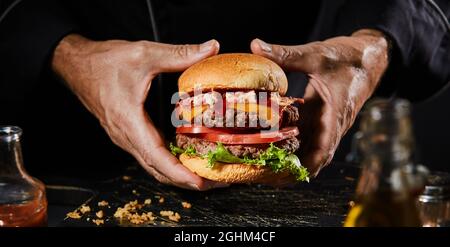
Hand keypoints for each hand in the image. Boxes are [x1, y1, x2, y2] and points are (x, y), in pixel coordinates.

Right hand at [52, 34, 227, 189]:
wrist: (76, 65)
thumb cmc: (104, 62)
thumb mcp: (144, 53)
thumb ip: (179, 53)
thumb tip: (212, 47)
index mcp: (129, 122)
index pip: (156, 157)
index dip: (179, 173)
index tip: (199, 183)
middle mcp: (126, 136)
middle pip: (158, 169)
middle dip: (186, 180)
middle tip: (215, 182)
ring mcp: (125, 138)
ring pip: (153, 165)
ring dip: (178, 174)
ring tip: (205, 175)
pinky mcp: (128, 134)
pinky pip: (149, 155)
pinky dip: (169, 163)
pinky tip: (186, 159)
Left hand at [251, 29, 388, 178]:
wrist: (368, 58)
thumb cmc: (347, 57)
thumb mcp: (316, 54)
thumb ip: (286, 54)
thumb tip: (256, 45)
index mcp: (335, 113)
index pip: (324, 149)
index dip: (306, 165)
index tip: (286, 176)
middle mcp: (332, 125)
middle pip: (314, 157)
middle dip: (292, 169)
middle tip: (264, 175)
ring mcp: (326, 124)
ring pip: (309, 150)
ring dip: (290, 160)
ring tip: (263, 167)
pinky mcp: (320, 120)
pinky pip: (306, 139)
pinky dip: (291, 146)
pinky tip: (270, 149)